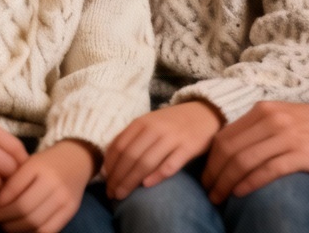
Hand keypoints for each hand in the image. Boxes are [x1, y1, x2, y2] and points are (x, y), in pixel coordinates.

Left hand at [0, 139, 96, 232]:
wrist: (76, 159)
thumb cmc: (45, 163)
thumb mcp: (27, 164)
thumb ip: (11, 182)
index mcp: (38, 165)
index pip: (13, 190)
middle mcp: (53, 181)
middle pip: (23, 209)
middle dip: (5, 219)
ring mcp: (64, 197)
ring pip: (35, 223)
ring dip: (16, 229)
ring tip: (6, 226)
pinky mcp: (71, 210)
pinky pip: (48, 230)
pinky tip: (23, 229)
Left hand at [103, 101, 222, 199]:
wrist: (203, 113)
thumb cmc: (171, 122)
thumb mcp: (149, 122)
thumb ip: (132, 137)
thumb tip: (111, 161)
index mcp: (142, 122)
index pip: (120, 145)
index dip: (111, 165)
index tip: (106, 181)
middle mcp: (155, 128)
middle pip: (131, 156)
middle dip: (118, 177)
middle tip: (111, 193)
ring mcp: (172, 138)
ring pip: (146, 162)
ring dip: (131, 181)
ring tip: (122, 195)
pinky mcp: (188, 147)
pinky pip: (170, 164)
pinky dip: (157, 176)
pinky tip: (147, 186)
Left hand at [202, 98, 308, 201]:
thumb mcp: (282, 118)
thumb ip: (259, 129)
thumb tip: (232, 151)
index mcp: (262, 110)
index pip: (224, 136)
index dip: (211, 160)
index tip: (206, 177)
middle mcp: (270, 119)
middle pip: (230, 149)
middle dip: (214, 174)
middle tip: (209, 193)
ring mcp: (286, 136)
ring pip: (244, 160)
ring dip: (227, 182)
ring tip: (220, 198)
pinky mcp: (302, 153)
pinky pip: (268, 169)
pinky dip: (250, 183)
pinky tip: (240, 193)